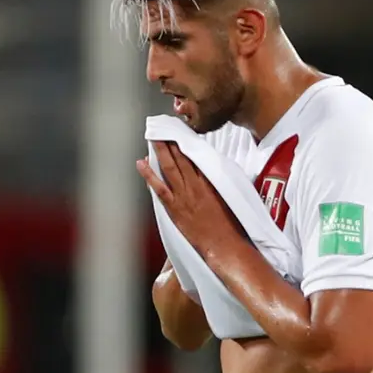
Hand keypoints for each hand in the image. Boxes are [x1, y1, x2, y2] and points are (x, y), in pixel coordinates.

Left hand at [137, 141, 245, 257]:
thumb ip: (220, 182)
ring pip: (169, 168)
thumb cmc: (230, 225)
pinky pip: (159, 188)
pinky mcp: (175, 208)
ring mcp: (184, 196)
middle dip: (171, 141)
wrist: (225, 244)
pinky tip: (141, 163)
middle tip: (162, 127)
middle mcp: (196, 185)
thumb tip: (212, 169)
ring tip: (153, 137)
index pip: (196, 156)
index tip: (179, 132)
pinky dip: (149, 175)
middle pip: (181, 157)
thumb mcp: (229, 197)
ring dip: (160, 151)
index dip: (186, 142)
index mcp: (210, 181)